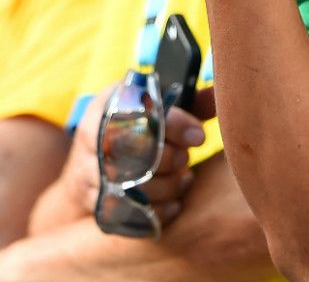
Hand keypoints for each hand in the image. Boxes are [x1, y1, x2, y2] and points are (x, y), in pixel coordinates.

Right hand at [56, 86, 211, 224]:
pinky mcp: (95, 202)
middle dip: (171, 158)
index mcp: (108, 104)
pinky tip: (174, 203)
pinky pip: (130, 213)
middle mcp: (92, 136)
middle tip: (185, 159)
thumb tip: (221, 95)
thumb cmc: (133, 132)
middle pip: (136, 149)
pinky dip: (158, 211)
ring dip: (169, 186)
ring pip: (134, 185)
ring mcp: (89, 171)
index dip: (175, 124)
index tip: (199, 136)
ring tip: (184, 179)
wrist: (88, 169)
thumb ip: (188, 104)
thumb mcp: (153, 110)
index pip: (141, 110)